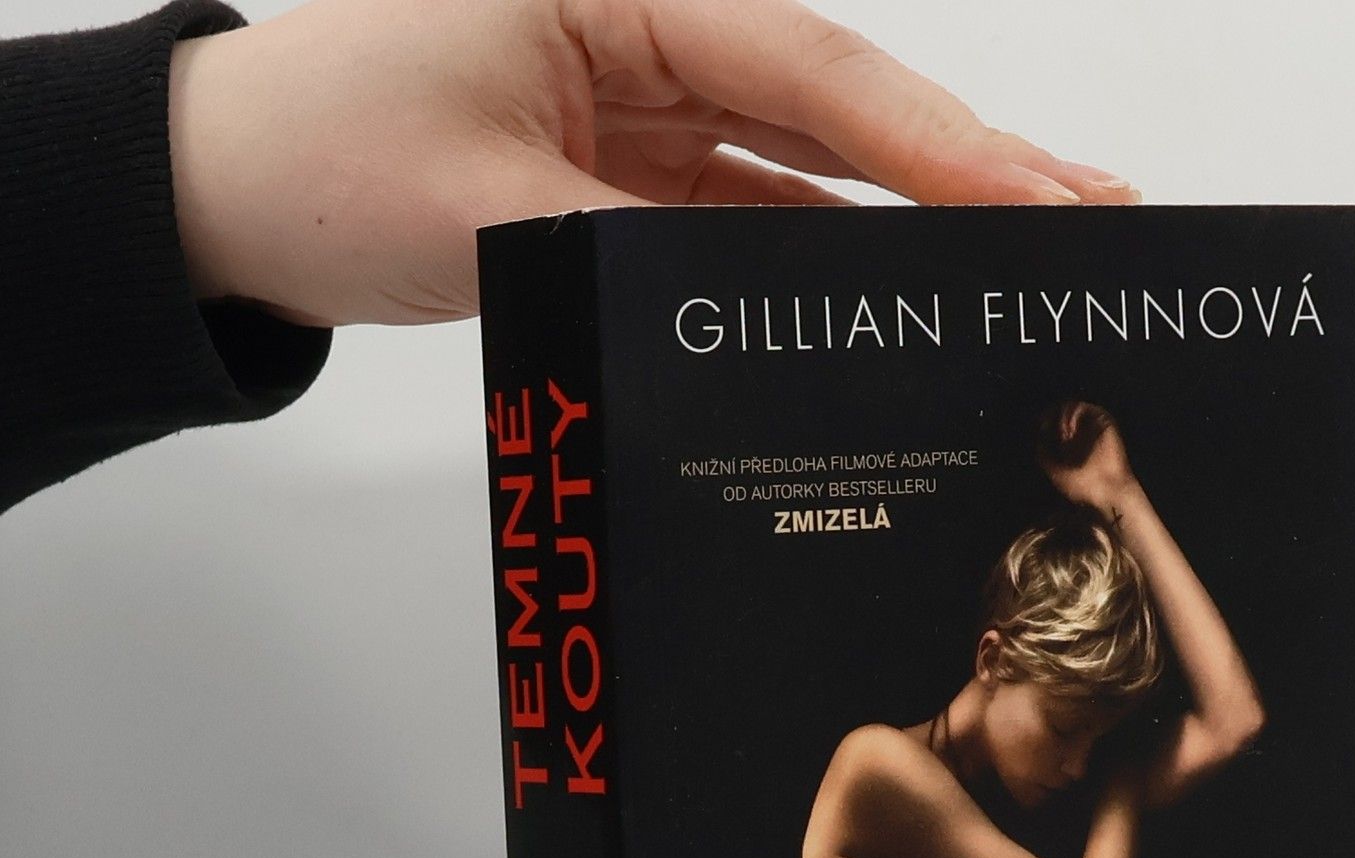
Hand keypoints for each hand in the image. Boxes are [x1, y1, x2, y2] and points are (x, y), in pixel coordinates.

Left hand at [167, 0, 1140, 327]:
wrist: (231, 197)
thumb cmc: (318, 157)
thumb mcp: (492, 215)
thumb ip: (647, 254)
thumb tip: (783, 305)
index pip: (808, 70)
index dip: (936, 141)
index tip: (1040, 196)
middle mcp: (646, 22)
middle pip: (838, 100)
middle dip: (966, 161)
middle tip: (1095, 211)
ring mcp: (647, 94)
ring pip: (812, 154)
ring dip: (915, 206)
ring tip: (1030, 250)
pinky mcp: (636, 160)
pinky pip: (759, 200)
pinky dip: (833, 243)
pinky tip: (908, 282)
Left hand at [1036, 400, 1138, 519]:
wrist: (1107, 491)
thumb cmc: (1082, 487)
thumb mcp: (1055, 473)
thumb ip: (1044, 456)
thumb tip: (1038, 438)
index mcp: (1070, 446)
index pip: (1053, 424)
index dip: (1043, 422)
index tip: (1038, 429)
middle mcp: (1081, 434)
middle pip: (1061, 412)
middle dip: (1050, 414)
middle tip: (1045, 424)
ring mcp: (1092, 427)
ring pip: (1071, 407)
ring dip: (1061, 416)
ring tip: (1062, 433)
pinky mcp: (1103, 422)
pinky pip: (1084, 407)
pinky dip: (1072, 414)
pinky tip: (1069, 430)